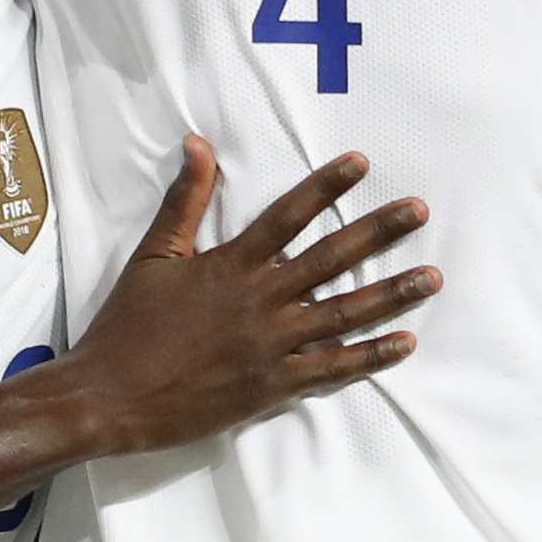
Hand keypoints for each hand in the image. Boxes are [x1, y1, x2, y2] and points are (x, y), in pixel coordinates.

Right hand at [60, 138, 435, 452]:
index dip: (326, 187)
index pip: (288, 215)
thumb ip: (184, 201)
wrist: (110, 397)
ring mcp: (270, 345)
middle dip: (378, 232)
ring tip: (431, 277)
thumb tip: (199, 144)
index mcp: (231, 265)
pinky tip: (405, 343)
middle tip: (419, 211)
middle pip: (330, 259)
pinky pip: (332, 369)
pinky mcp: (273, 386)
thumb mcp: (153, 256)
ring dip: (391, 294)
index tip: (362, 163)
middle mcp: (259, 300)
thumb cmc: (127, 326)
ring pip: (342, 314)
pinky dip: (370, 357)